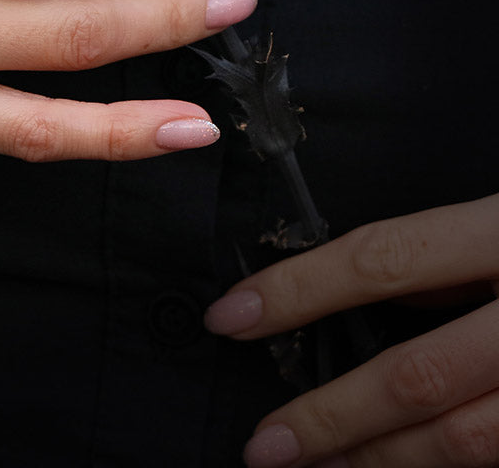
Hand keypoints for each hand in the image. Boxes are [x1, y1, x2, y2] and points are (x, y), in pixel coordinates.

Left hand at [205, 194, 498, 467]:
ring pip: (465, 437)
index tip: (231, 316)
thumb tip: (346, 287)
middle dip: (330, 415)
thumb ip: (438, 256)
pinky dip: (435, 467)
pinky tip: (389, 466)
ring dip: (377, 458)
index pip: (381, 259)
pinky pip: (497, 457)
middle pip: (418, 374)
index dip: (297, 290)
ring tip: (313, 467)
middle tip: (265, 446)